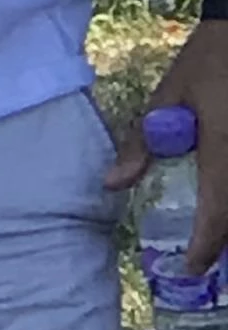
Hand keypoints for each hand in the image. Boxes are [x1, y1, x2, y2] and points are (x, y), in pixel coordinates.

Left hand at [105, 14, 227, 273]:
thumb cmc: (205, 62)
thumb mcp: (167, 97)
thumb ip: (142, 143)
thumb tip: (112, 184)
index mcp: (224, 148)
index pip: (218, 213)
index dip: (204, 247)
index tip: (189, 267)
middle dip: (224, 244)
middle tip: (200, 261)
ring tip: (213, 241)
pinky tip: (222, 206)